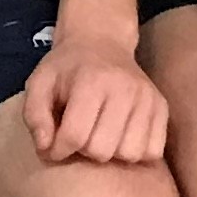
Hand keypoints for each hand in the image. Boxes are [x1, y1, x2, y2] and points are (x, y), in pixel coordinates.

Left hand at [24, 25, 167, 164]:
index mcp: (91, 81)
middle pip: (102, 150)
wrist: (101, 42)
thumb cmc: (67, 68)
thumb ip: (34, 115)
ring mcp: (148, 99)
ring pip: (129, 154)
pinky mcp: (162, 107)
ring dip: (110, 154)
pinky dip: (135, 153)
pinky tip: (120, 139)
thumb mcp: (39, 83)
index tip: (54, 148)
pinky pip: (153, 152)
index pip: (75, 135)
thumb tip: (46, 147)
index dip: (58, 150)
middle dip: (84, 151)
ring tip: (99, 137)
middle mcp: (124, 89)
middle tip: (79, 137)